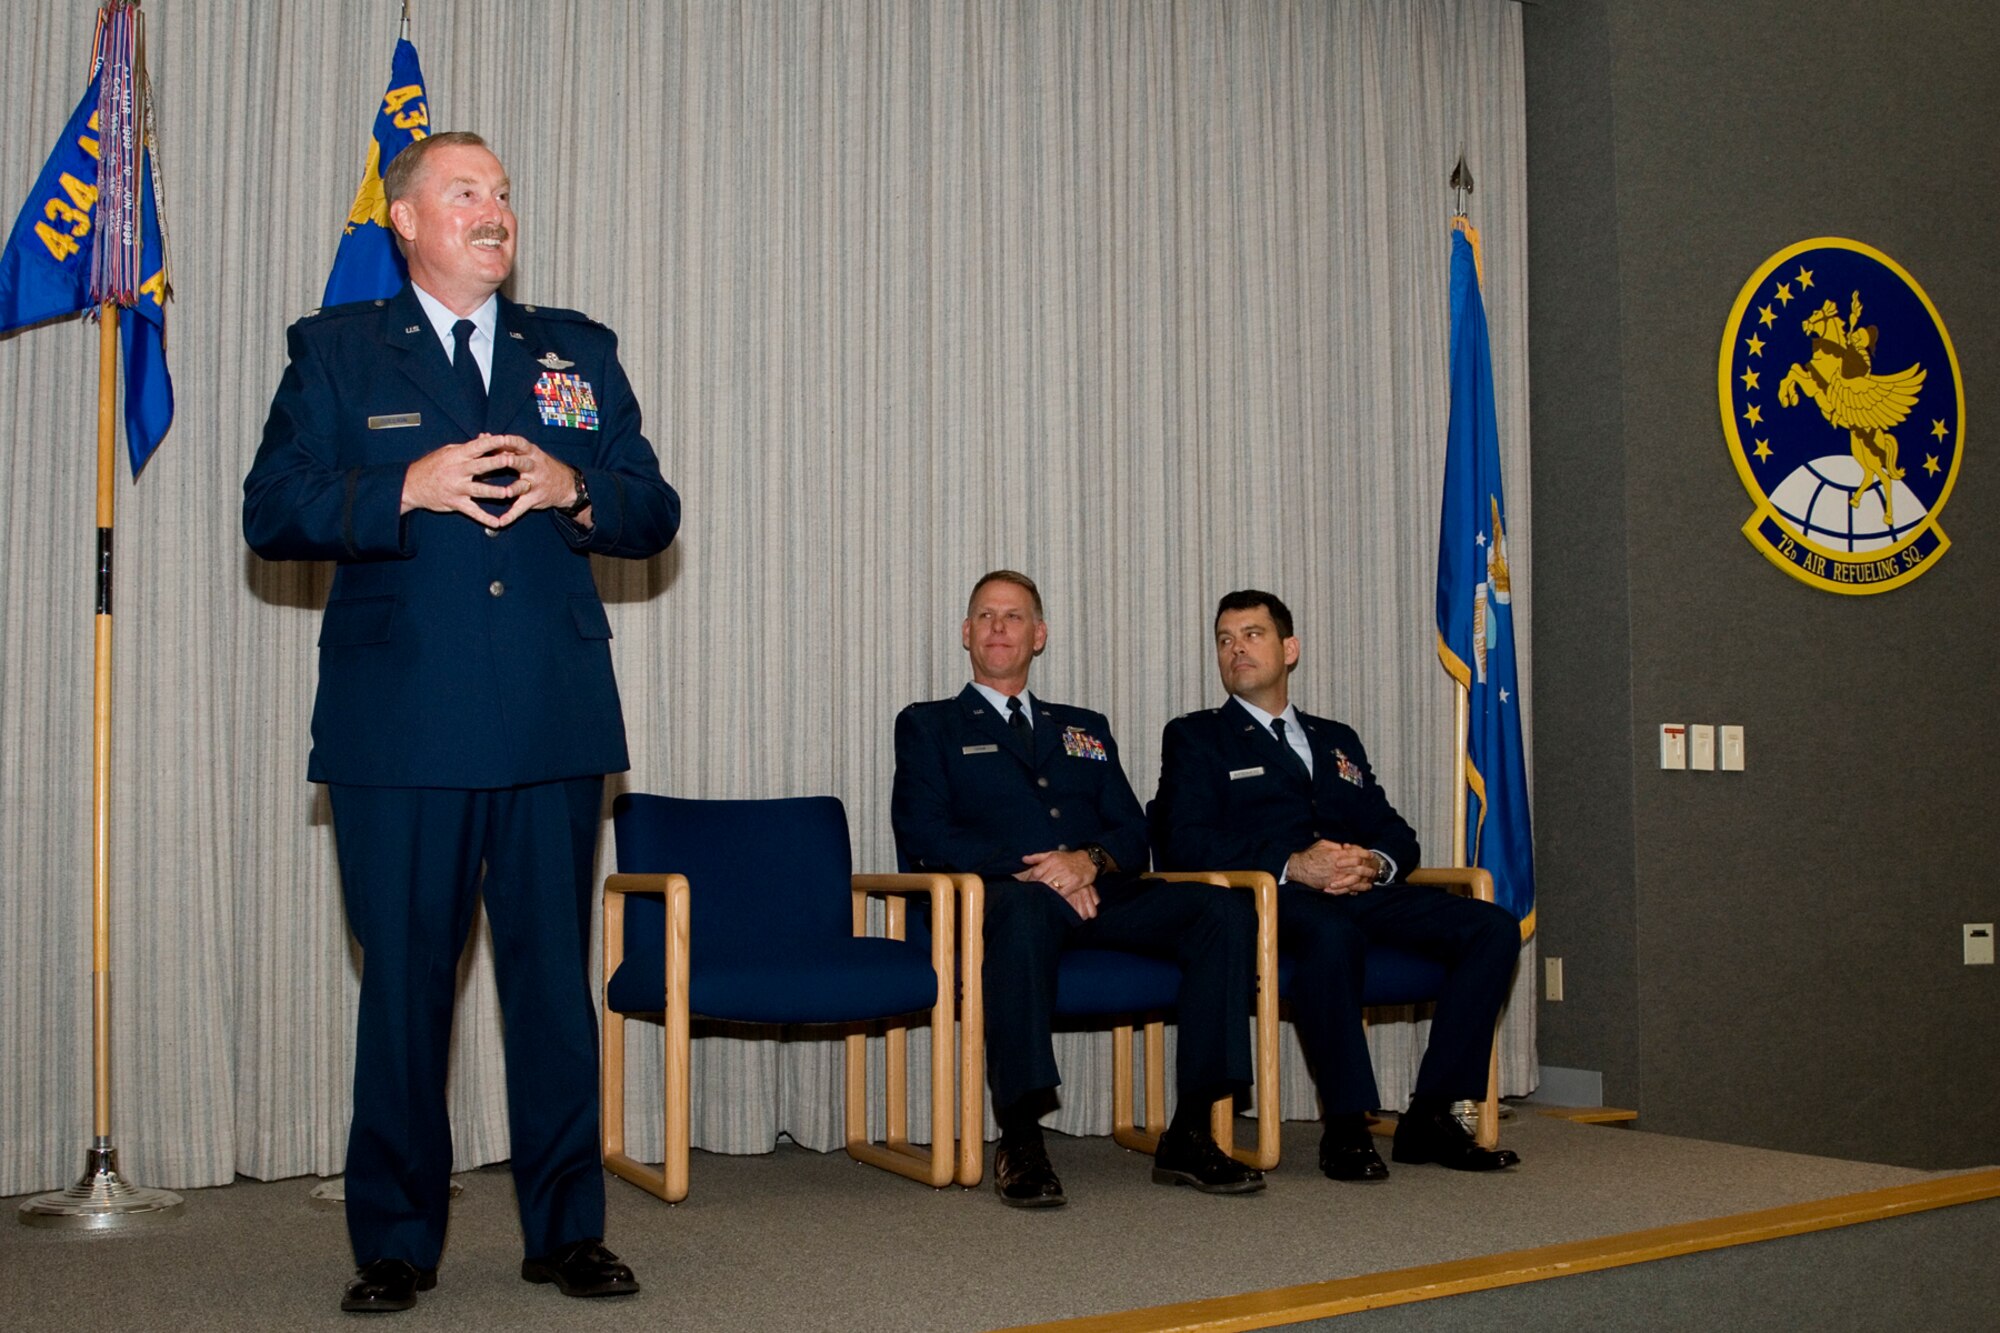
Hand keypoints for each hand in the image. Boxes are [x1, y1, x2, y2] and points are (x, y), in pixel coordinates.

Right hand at [400, 436, 524, 526]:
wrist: (411, 484)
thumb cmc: (432, 466)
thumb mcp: (448, 452)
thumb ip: (469, 447)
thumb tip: (486, 437)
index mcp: (457, 456)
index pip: (477, 447)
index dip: (492, 442)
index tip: (507, 439)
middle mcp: (458, 471)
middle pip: (481, 466)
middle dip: (498, 463)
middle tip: (513, 461)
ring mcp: (457, 488)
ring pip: (479, 490)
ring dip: (495, 491)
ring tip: (511, 492)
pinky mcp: (456, 503)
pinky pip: (473, 512)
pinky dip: (485, 518)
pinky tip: (498, 522)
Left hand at [475, 434, 586, 527]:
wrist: (566, 485)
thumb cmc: (539, 464)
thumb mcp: (528, 453)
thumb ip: (505, 446)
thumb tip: (483, 436)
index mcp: (531, 453)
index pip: (521, 444)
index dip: (510, 441)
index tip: (498, 438)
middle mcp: (534, 468)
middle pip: (522, 463)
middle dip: (513, 461)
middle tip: (502, 459)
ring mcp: (534, 485)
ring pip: (522, 486)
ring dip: (514, 489)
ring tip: (506, 493)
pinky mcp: (533, 499)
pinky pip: (521, 508)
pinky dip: (511, 516)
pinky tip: (501, 522)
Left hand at [1016, 849, 1099, 919]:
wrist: (1088, 860)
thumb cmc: (1068, 858)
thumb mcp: (1053, 854)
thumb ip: (1037, 857)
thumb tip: (1023, 859)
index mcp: (1051, 860)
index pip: (1036, 872)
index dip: (1030, 880)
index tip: (1027, 886)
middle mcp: (1058, 867)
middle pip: (1042, 881)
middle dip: (1036, 888)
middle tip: (1032, 894)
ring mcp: (1067, 875)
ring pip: (1051, 888)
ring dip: (1045, 894)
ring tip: (1040, 898)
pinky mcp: (1074, 883)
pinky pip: (1062, 893)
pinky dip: (1056, 897)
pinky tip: (1052, 900)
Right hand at [1285, 840, 1378, 894]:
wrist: (1299, 868)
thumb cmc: (1310, 855)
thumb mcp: (1322, 844)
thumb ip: (1335, 845)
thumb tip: (1345, 847)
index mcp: (1337, 854)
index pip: (1356, 853)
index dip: (1365, 854)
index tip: (1370, 855)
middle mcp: (1338, 866)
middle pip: (1358, 868)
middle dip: (1368, 869)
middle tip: (1374, 870)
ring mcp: (1335, 877)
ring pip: (1354, 880)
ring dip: (1364, 882)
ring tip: (1371, 883)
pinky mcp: (1331, 885)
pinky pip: (1345, 889)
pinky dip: (1353, 890)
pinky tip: (1359, 890)